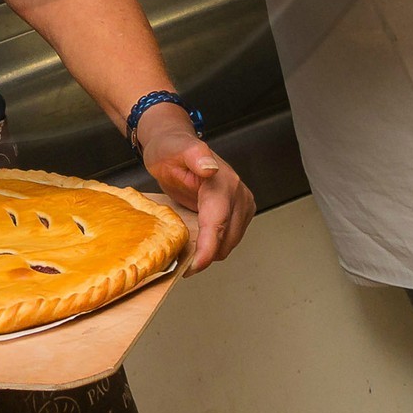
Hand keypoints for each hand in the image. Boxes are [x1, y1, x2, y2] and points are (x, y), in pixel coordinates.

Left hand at [137, 120, 254, 274]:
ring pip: (229, 243)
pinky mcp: (240, 213)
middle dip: (205, 254)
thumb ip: (194, 156)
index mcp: (222, 181)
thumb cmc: (171, 149)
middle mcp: (238, 193)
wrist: (174, 146)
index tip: (194, 266)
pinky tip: (198, 240)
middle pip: (226, 238)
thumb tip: (210, 168)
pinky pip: (228, 238)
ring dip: (210, 251)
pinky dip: (214, 245)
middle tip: (179, 260)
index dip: (208, 248)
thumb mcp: (174, 148)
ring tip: (186, 249)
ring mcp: (242, 204)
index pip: (219, 222)